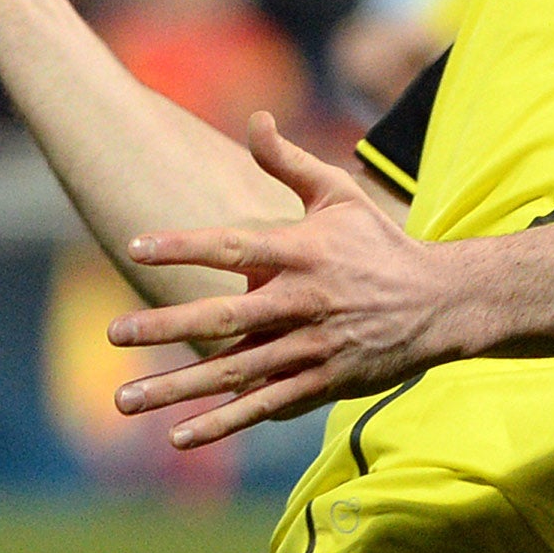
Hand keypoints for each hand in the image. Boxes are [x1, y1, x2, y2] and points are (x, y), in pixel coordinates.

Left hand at [108, 112, 463, 448]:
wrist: (441, 303)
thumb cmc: (379, 242)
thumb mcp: (339, 193)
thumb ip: (289, 161)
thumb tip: (255, 117)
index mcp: (302, 251)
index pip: (234, 246)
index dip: (184, 245)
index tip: (136, 245)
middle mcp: (302, 301)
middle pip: (224, 317)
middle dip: (165, 327)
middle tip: (113, 333)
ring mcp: (310, 347)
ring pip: (234, 372)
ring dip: (177, 388)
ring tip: (124, 399)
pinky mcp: (320, 383)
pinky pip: (263, 406)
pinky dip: (221, 423)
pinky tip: (178, 435)